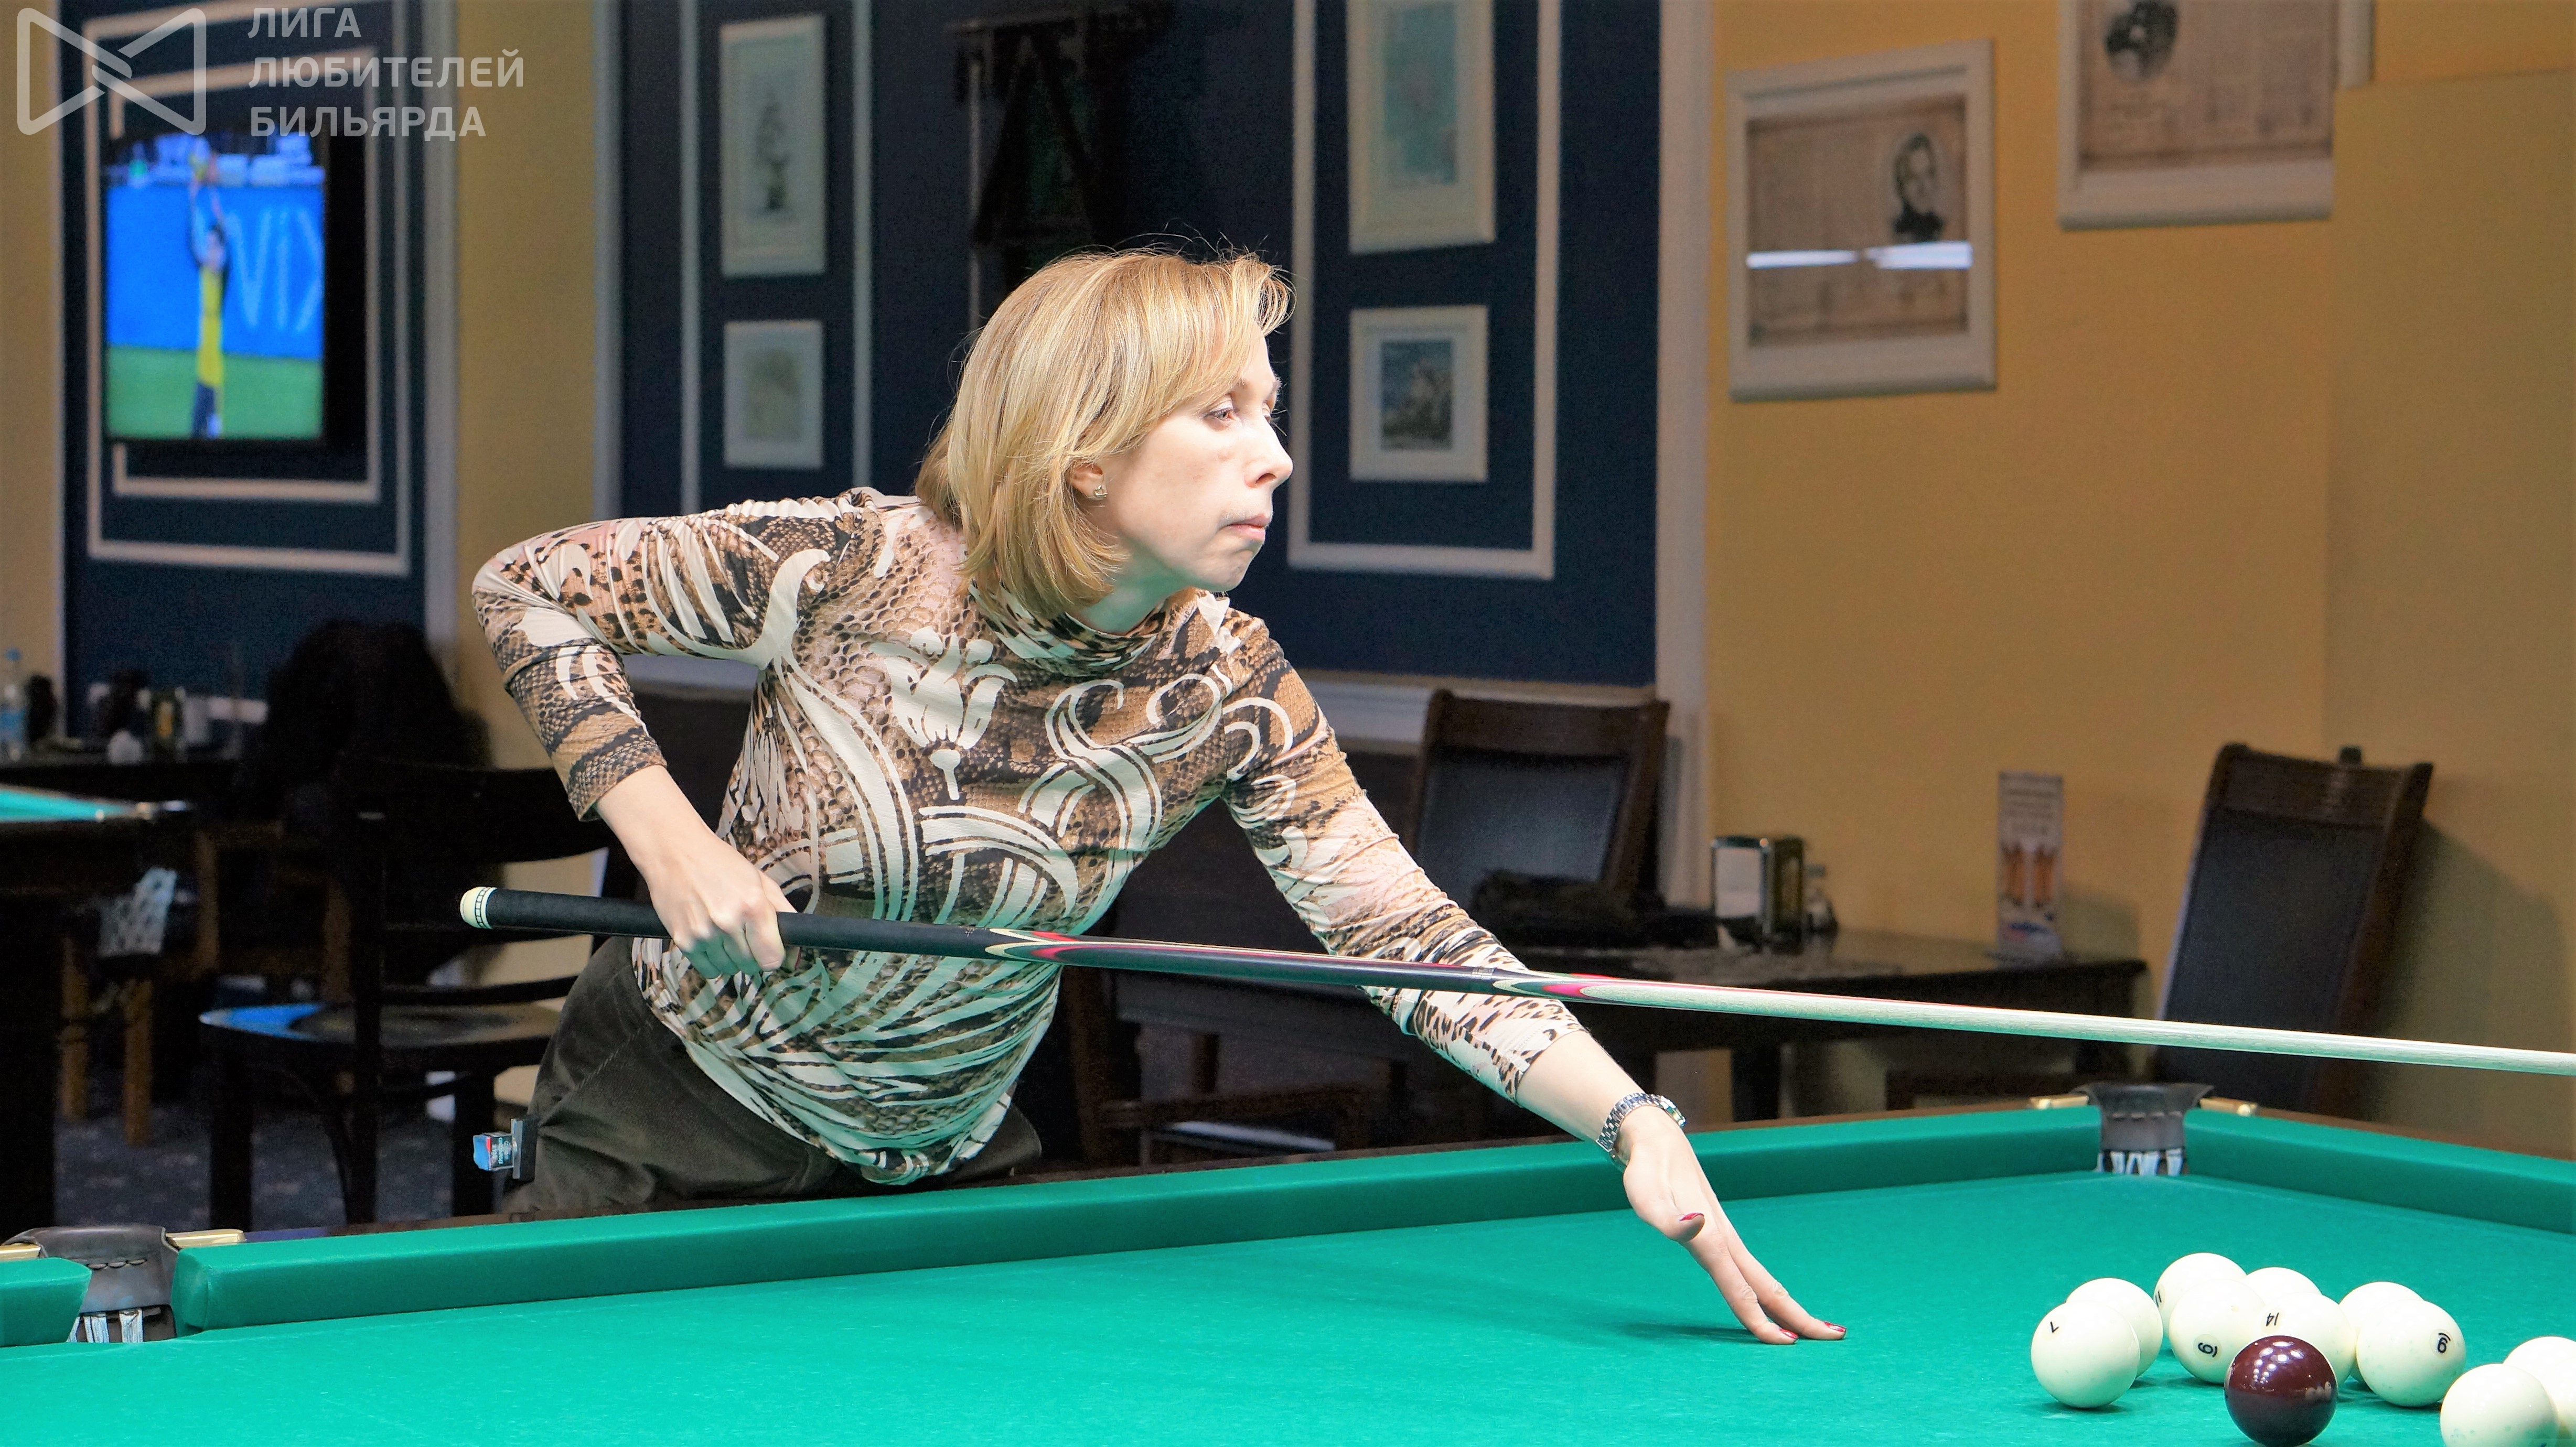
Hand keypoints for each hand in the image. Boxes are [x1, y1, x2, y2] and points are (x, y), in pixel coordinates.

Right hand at [596, 766, 792, 973]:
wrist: (674, 852)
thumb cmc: (721, 864)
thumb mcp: (761, 881)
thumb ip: (784, 915)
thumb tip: (797, 954)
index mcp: (752, 905)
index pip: (771, 958)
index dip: (774, 956)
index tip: (770, 948)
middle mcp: (728, 922)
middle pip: (751, 966)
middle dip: (753, 955)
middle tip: (745, 934)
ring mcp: (703, 934)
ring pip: (729, 969)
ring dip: (732, 958)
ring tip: (725, 932)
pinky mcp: (682, 940)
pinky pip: (708, 970)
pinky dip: (713, 961)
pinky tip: (711, 940)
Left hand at [1618, 1112, 1844, 1344]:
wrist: (1658, 1144)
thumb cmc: (1647, 1174)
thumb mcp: (1647, 1198)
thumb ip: (1670, 1219)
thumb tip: (1697, 1224)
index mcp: (1710, 1241)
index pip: (1739, 1288)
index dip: (1760, 1318)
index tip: (1785, 1343)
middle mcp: (1724, 1241)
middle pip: (1766, 1285)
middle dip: (1798, 1314)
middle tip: (1834, 1337)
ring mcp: (1725, 1236)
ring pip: (1761, 1278)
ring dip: (1787, 1304)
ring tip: (1810, 1325)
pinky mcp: (1720, 1232)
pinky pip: (1748, 1270)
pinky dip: (1767, 1290)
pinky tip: (1770, 1300)